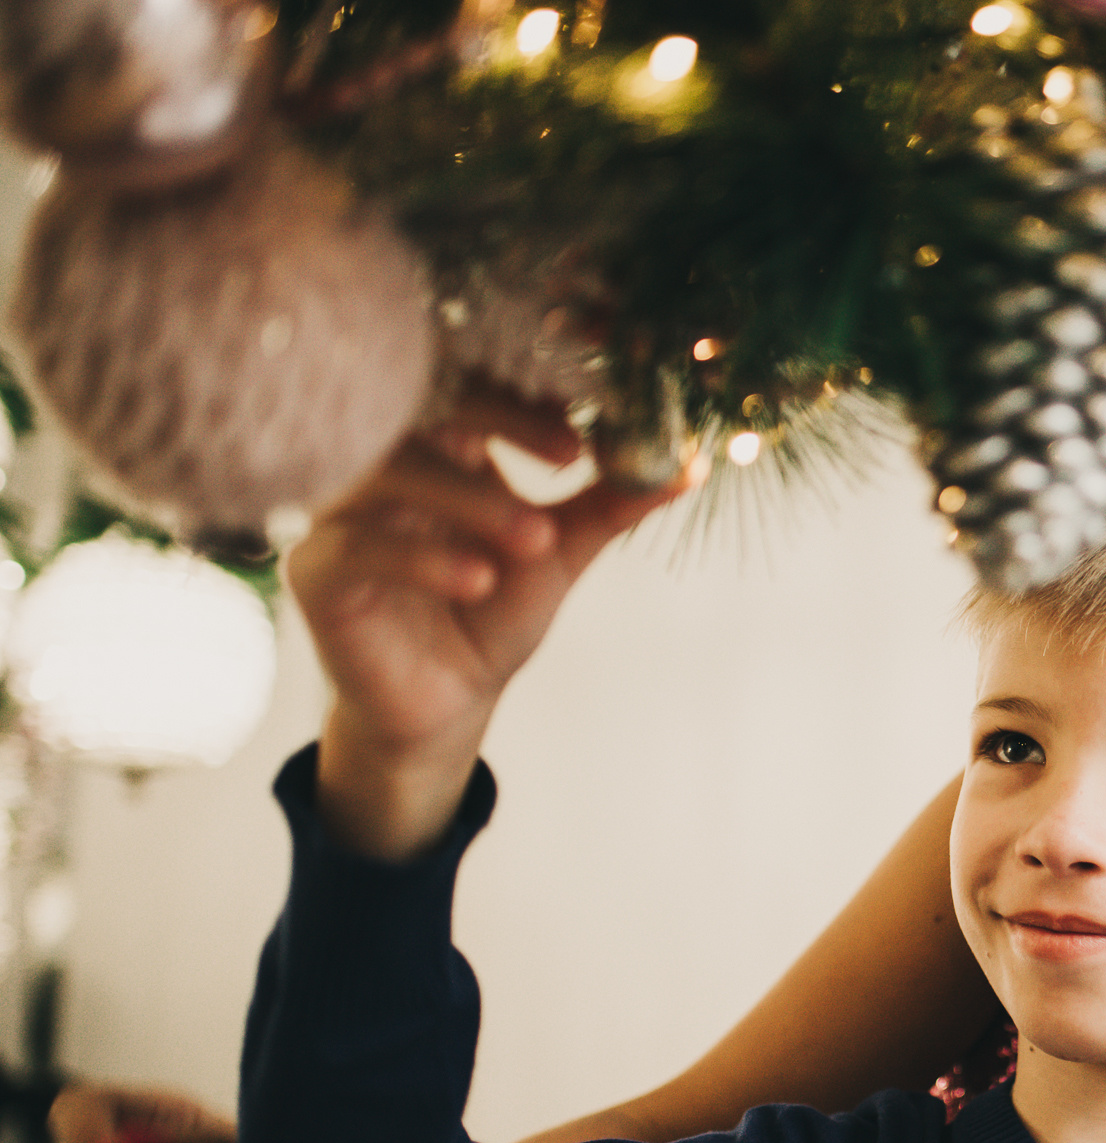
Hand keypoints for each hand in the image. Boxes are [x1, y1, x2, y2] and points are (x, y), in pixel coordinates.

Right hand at [289, 387, 702, 858]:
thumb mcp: (562, 550)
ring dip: (470, 499)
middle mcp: (380, 462)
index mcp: (437, 440)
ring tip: (536, 539)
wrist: (448, 703)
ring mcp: (341, 514)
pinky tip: (478, 579)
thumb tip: (692, 462)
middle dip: (500, 422)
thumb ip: (612, 502)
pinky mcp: (317, 573)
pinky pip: (357, 548)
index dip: (526, 387)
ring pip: (388, 471)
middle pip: (421, 404)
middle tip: (571, 457)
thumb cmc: (492, 612)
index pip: (470, 380)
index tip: (591, 418)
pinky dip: (422, 557)